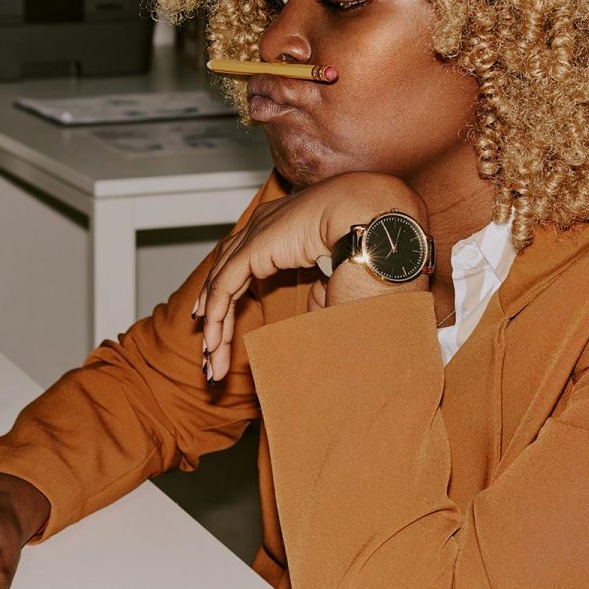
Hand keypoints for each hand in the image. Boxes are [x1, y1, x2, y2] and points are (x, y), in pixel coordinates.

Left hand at [193, 171, 425, 379]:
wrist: (379, 227)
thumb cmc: (370, 248)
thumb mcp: (336, 281)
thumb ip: (317, 300)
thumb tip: (309, 324)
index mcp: (282, 230)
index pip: (241, 266)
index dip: (226, 301)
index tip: (219, 333)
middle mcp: (264, 227)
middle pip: (224, 276)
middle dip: (214, 317)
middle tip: (210, 354)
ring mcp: (257, 233)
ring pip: (220, 285)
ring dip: (214, 326)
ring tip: (210, 362)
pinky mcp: (255, 247)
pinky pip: (224, 287)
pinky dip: (216, 316)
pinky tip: (214, 343)